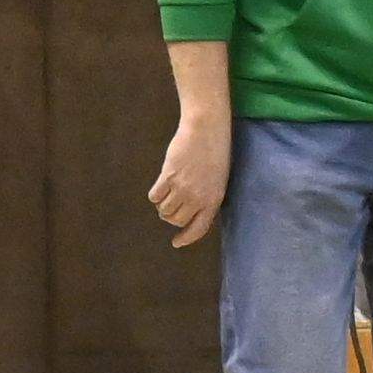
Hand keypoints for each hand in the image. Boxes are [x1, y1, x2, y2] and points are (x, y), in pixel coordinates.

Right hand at [151, 110, 231, 247]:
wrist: (206, 129)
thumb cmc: (215, 152)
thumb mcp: (218, 180)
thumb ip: (207, 197)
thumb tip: (192, 212)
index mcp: (213, 200)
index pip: (199, 229)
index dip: (187, 238)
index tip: (176, 243)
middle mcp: (198, 198)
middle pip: (177, 220)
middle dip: (172, 216)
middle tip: (172, 205)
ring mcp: (182, 188)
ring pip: (164, 210)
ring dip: (163, 205)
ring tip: (167, 193)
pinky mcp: (168, 177)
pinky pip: (155, 196)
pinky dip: (155, 194)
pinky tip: (160, 185)